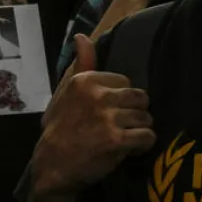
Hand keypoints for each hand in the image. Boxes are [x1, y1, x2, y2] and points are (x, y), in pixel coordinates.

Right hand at [30, 35, 153, 196]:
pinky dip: (141, 146)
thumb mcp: (63, 92)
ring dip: (138, 131)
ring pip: (146, 118)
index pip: (125, 82)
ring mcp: (107, 117)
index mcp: (84, 80)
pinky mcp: (117, 140)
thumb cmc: (58, 128)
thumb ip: (79, 65)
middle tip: (119, 127)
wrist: (52, 165)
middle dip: (134, 113)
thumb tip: (83, 36)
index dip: (120, 99)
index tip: (106, 112)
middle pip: (140, 98)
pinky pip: (148, 136)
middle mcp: (97, 95)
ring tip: (122, 139)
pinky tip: (127, 150)